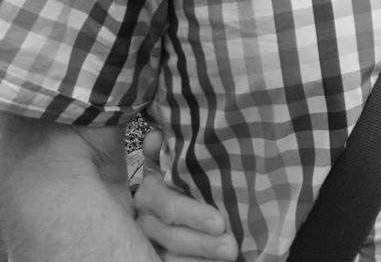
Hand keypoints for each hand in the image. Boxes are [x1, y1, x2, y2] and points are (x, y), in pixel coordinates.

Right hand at [133, 129, 238, 261]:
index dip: (193, 216)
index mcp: (150, 193)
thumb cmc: (184, 174)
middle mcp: (145, 220)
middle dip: (203, 243)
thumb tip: (156, 135)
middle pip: (173, 236)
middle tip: (230, 247)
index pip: (169, 207)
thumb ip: (165, 151)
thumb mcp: (175, 160)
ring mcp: (149, 241)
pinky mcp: (156, 254)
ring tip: (229, 256)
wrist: (175, 194)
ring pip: (172, 256)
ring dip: (201, 258)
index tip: (219, 223)